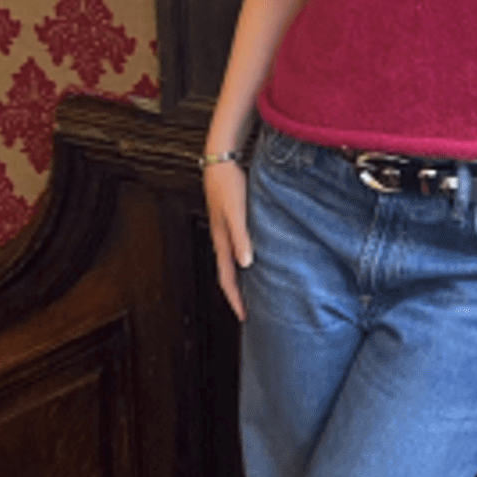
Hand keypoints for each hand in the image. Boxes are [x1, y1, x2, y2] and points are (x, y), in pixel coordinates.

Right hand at [203, 160, 253, 320]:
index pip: (227, 278)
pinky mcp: (231, 218)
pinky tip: (255, 255)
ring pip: (232, 260)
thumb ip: (241, 237)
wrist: (220, 159)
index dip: (235, 299)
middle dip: (237, 293)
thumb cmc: (228, 183)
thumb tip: (246, 264)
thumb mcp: (235, 211)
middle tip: (249, 309)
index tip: (244, 317)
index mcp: (221, 240)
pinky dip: (244, 258)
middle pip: (228, 273)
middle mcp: (221, 238)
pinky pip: (237, 246)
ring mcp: (225, 228)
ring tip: (253, 288)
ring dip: (240, 277)